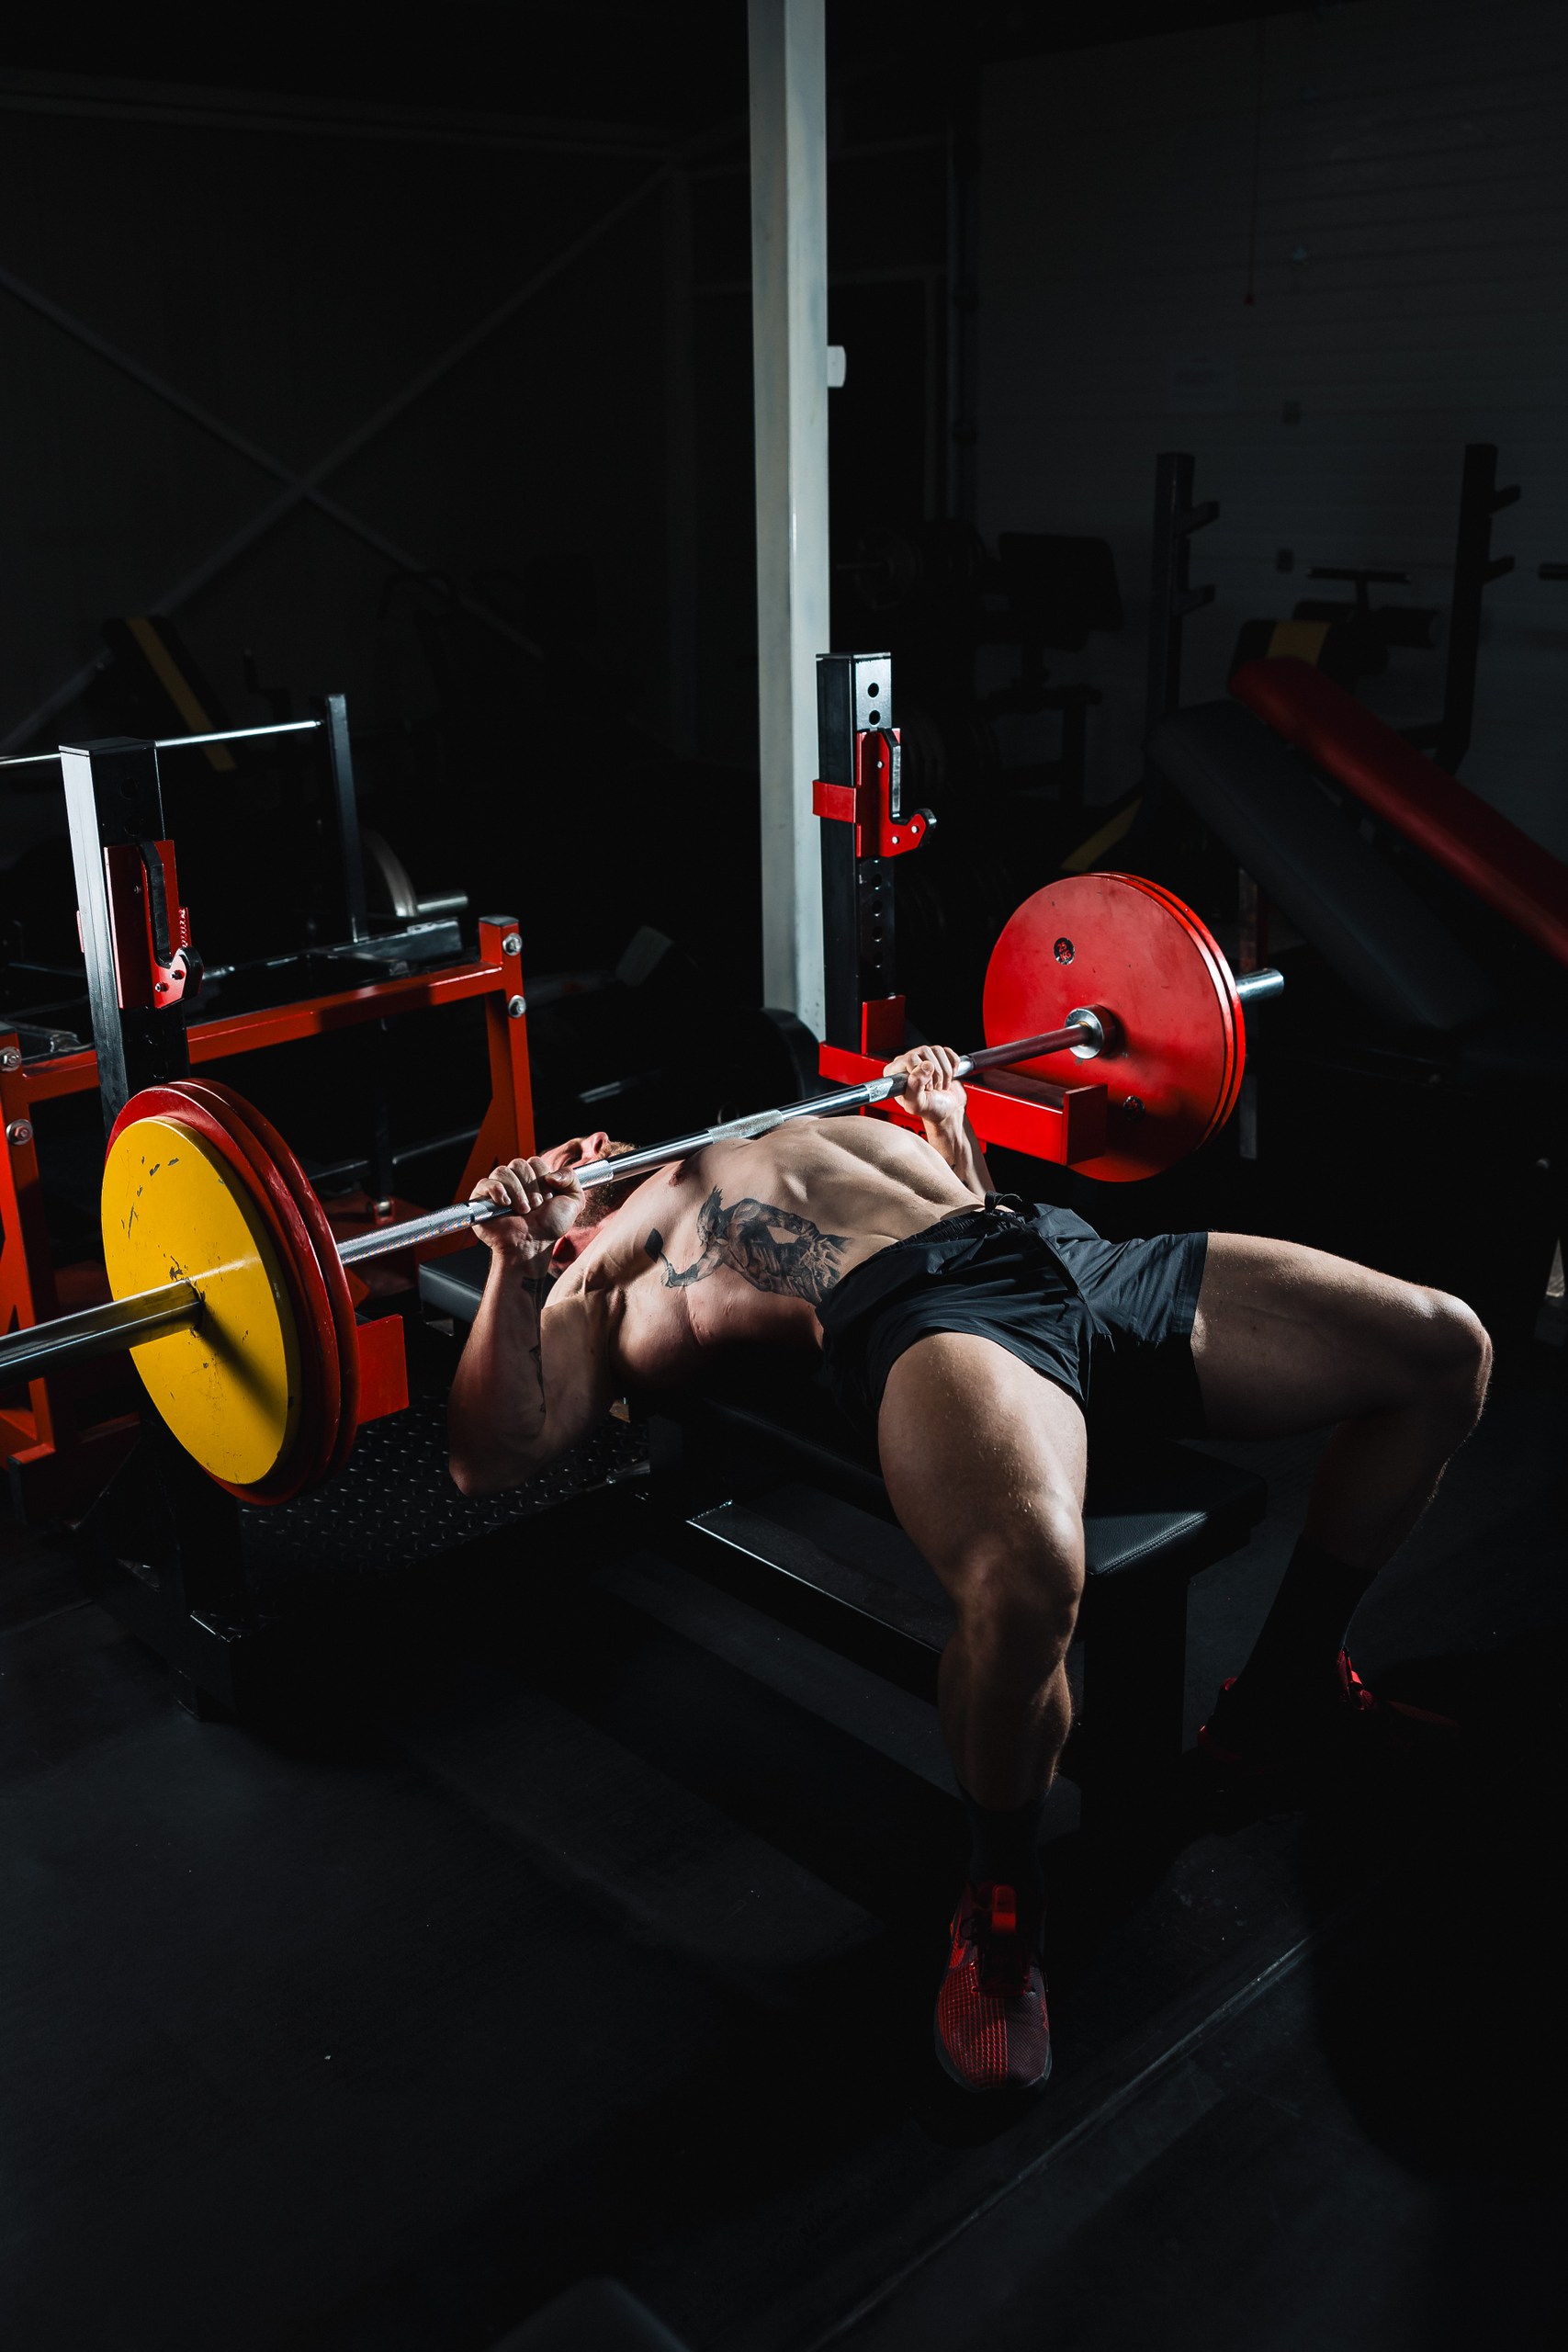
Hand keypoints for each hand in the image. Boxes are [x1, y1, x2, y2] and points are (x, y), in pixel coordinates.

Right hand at [469, 1157, 583, 1256]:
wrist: (532, 1246)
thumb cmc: (550, 1227)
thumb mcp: (574, 1201)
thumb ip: (571, 1177)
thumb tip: (552, 1173)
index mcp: (533, 1178)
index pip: (535, 1161)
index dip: (543, 1180)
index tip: (546, 1201)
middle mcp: (515, 1181)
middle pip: (519, 1164)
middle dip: (531, 1188)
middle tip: (534, 1208)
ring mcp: (498, 1189)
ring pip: (503, 1171)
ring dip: (517, 1193)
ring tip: (522, 1211)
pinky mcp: (482, 1199)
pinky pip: (486, 1182)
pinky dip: (497, 1191)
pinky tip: (505, 1204)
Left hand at [884, 1043, 966, 1131]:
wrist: (947, 1111)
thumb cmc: (930, 1109)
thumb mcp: (917, 1104)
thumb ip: (915, 1086)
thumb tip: (925, 1066)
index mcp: (895, 1072)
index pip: (909, 1058)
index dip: (921, 1073)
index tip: (926, 1088)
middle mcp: (907, 1062)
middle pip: (924, 1051)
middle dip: (935, 1073)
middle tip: (934, 1088)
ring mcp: (923, 1058)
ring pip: (937, 1050)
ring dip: (945, 1071)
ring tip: (940, 1084)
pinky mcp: (938, 1057)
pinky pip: (948, 1051)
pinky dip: (953, 1066)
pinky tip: (948, 1077)